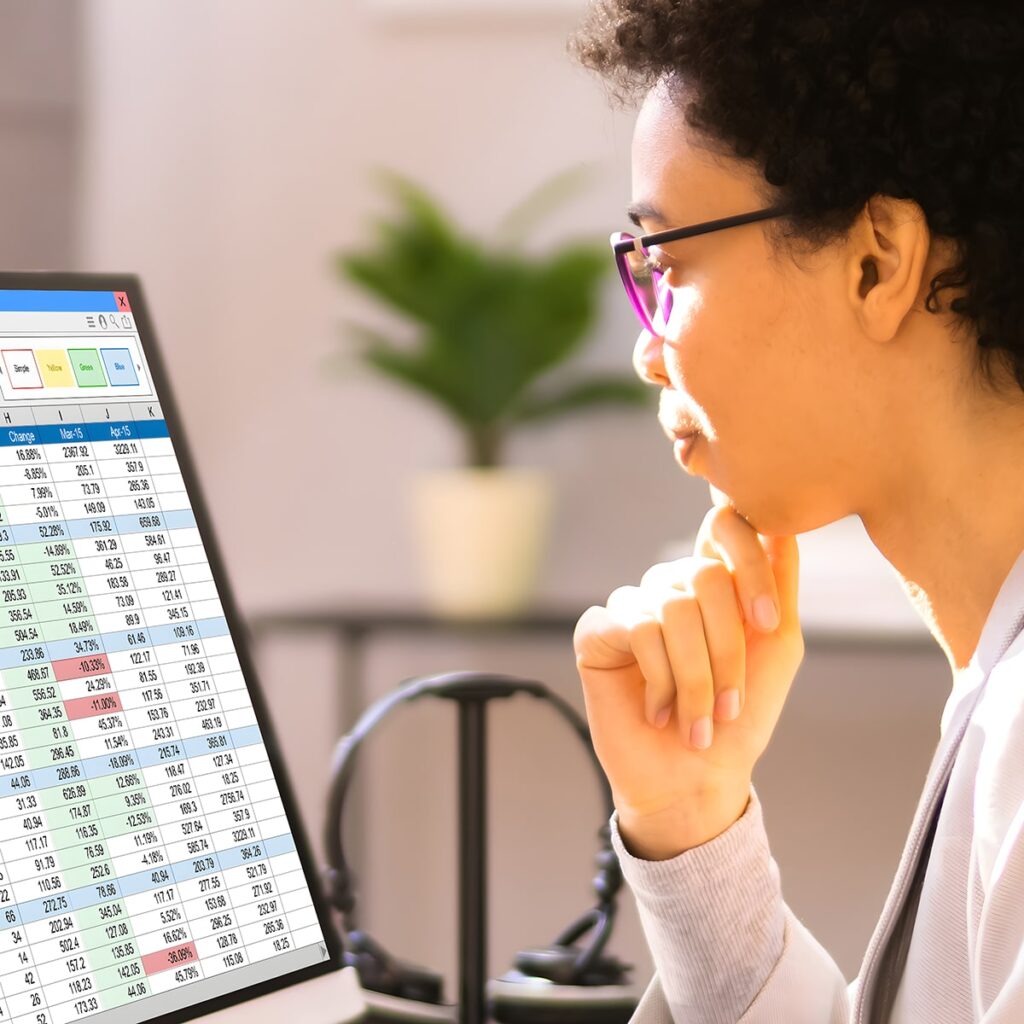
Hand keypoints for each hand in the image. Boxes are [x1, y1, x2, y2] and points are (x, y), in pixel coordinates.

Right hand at [573, 491, 802, 854]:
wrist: (696, 780)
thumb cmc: (739, 718)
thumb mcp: (776, 647)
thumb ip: (779, 584)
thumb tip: (785, 523)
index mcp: (713, 581)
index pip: (725, 526)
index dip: (751, 566)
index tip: (768, 625)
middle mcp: (670, 585)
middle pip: (706, 575)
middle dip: (728, 649)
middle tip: (729, 704)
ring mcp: (632, 605)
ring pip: (674, 609)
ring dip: (695, 678)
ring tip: (695, 721)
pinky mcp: (596, 630)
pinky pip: (636, 629)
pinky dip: (659, 680)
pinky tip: (657, 712)